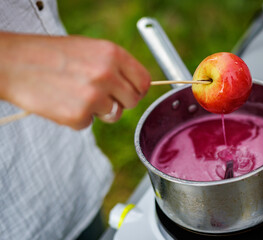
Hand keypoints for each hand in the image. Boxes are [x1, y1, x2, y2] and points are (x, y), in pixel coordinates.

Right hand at [0, 32, 150, 128]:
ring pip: (114, 115)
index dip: (138, 90)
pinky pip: (89, 124)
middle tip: (100, 96)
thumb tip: (135, 85)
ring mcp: (94, 96)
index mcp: (113, 54)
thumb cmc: (51, 54)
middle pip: (132, 101)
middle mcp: (107, 74)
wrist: (13, 63)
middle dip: (119, 102)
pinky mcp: (78, 115)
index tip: (129, 93)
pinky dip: (78, 118)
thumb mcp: (90, 49)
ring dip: (99, 111)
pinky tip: (63, 102)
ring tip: (77, 96)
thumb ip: (116, 66)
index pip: (144, 81)